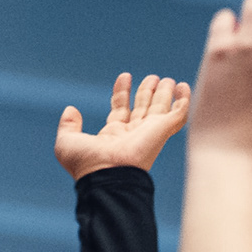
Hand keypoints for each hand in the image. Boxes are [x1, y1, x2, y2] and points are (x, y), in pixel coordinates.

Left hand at [55, 72, 189, 179]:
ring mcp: (149, 132)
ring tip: (166, 79)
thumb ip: (68, 125)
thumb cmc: (86, 164)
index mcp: (113, 136)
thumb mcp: (67, 143)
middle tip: (152, 77)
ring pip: (160, 109)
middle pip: (143, 108)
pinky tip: (183, 87)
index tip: (124, 76)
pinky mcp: (162, 131)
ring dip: (163, 93)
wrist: (106, 175)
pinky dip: (183, 100)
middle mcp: (133, 134)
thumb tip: (70, 110)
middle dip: (147, 92)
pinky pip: (178, 113)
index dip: (122, 92)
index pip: (121, 109)